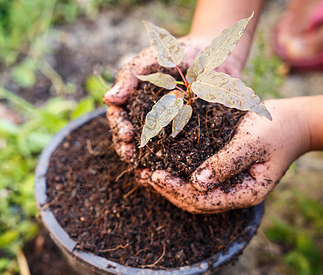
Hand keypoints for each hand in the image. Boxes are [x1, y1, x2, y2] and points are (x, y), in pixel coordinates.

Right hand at [104, 36, 242, 162]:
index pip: (118, 118)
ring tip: (146, 173)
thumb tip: (108, 99)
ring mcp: (163, 131)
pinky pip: (174, 156)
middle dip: (127, 150)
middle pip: (129, 140)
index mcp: (131, 103)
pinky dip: (169, 166)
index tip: (127, 135)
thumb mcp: (152, 58)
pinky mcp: (184, 139)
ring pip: (148, 152)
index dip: (119, 128)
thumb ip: (129, 76)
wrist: (214, 57)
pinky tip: (171, 174)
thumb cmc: (178, 53)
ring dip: (144, 163)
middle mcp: (144, 119)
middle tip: (131, 157)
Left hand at [138, 99, 310, 212]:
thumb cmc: (275, 129)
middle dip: (167, 190)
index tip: (154, 175)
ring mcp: (228, 185)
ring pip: (192, 193)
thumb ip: (226, 163)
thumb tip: (196, 183)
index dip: (176, 190)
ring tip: (144, 172)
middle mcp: (234, 194)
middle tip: (142, 175)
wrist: (292, 122)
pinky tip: (159, 163)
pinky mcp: (221, 173)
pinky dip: (177, 173)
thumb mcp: (251, 142)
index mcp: (245, 194)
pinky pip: (195, 178)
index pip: (204, 200)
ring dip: (168, 184)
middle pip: (194, 201)